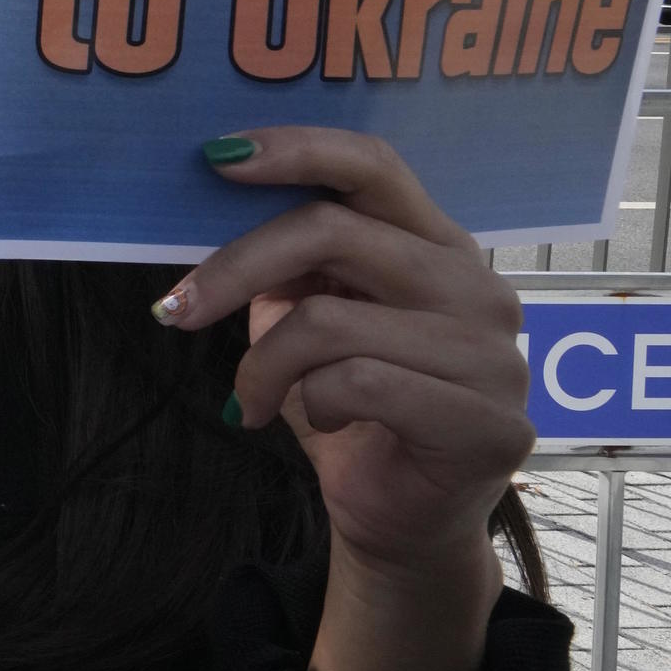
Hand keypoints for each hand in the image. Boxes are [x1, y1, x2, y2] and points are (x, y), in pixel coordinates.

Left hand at [157, 127, 529, 670]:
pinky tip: (322, 424)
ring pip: (327, 321)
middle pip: (332, 232)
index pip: (373, 165)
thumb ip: (291, 263)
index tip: (215, 157)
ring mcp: (494, 354)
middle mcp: (477, 285)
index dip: (295, 149)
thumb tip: (216, 200)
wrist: (401, 521)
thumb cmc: (353, 410)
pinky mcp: (489, 421)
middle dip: (234, 269)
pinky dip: (312, 405)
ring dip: (264, 366)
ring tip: (255, 400)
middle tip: (176, 311)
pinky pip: (357, 384)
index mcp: (437, 245)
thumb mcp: (310, 319)